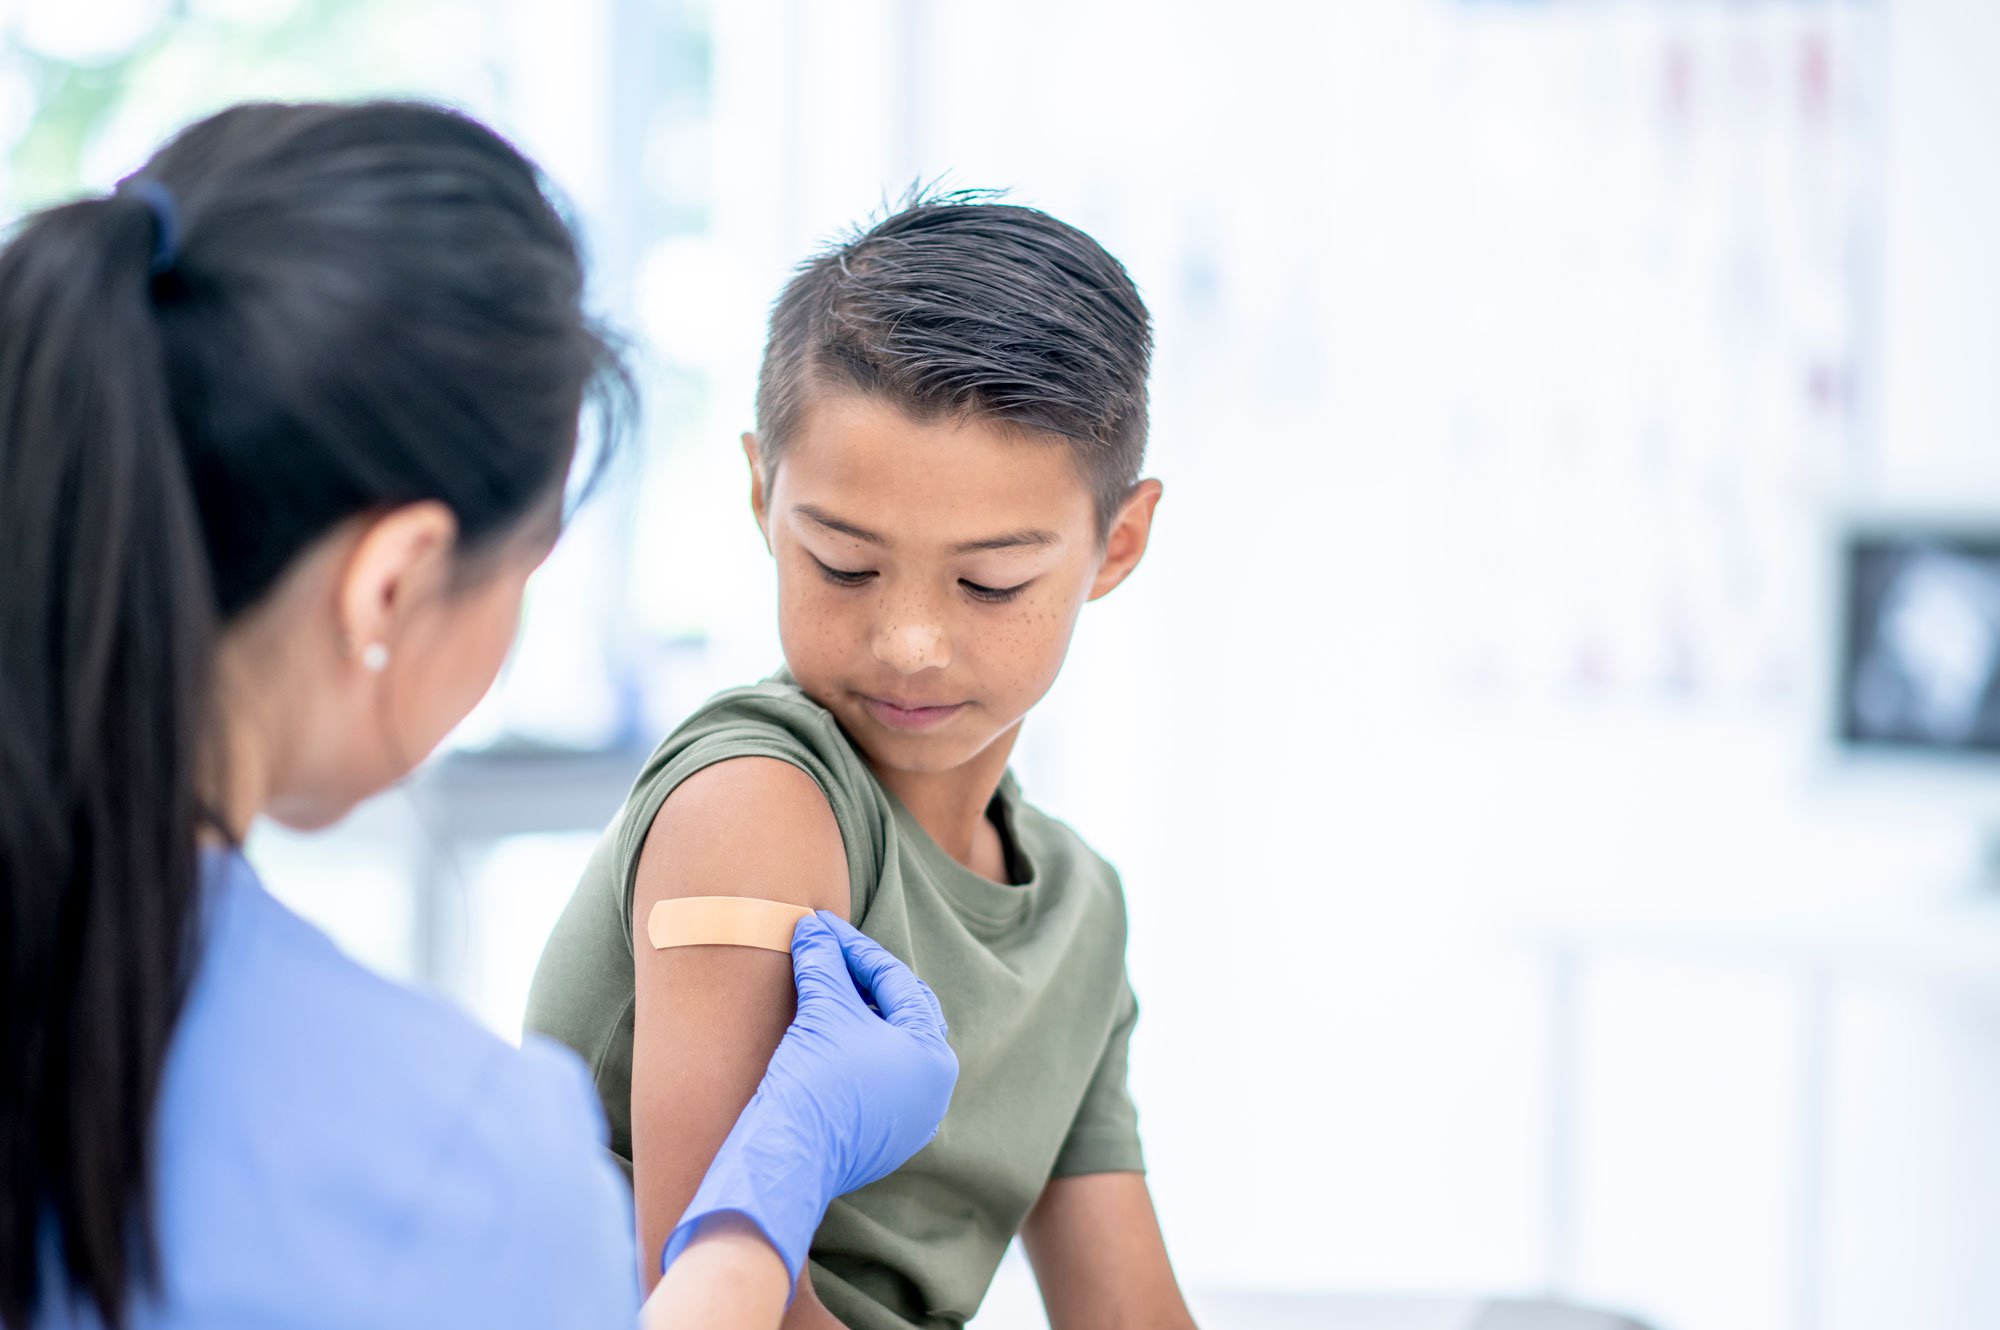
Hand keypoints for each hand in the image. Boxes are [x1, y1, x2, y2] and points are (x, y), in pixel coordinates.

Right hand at [659, 911, 956, 1289]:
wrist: (788, 1158)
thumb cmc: (815, 1081)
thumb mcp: (822, 1010)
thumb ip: (824, 963)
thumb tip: (813, 928)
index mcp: (933, 1053)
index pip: (896, 982)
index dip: (854, 948)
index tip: (821, 927)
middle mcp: (933, 1089)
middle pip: (901, 1013)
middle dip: (864, 980)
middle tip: (830, 952)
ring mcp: (911, 1119)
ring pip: (889, 1049)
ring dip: (859, 1016)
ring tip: (825, 989)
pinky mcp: (882, 1141)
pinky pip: (874, 1082)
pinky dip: (853, 1053)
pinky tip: (825, 1038)